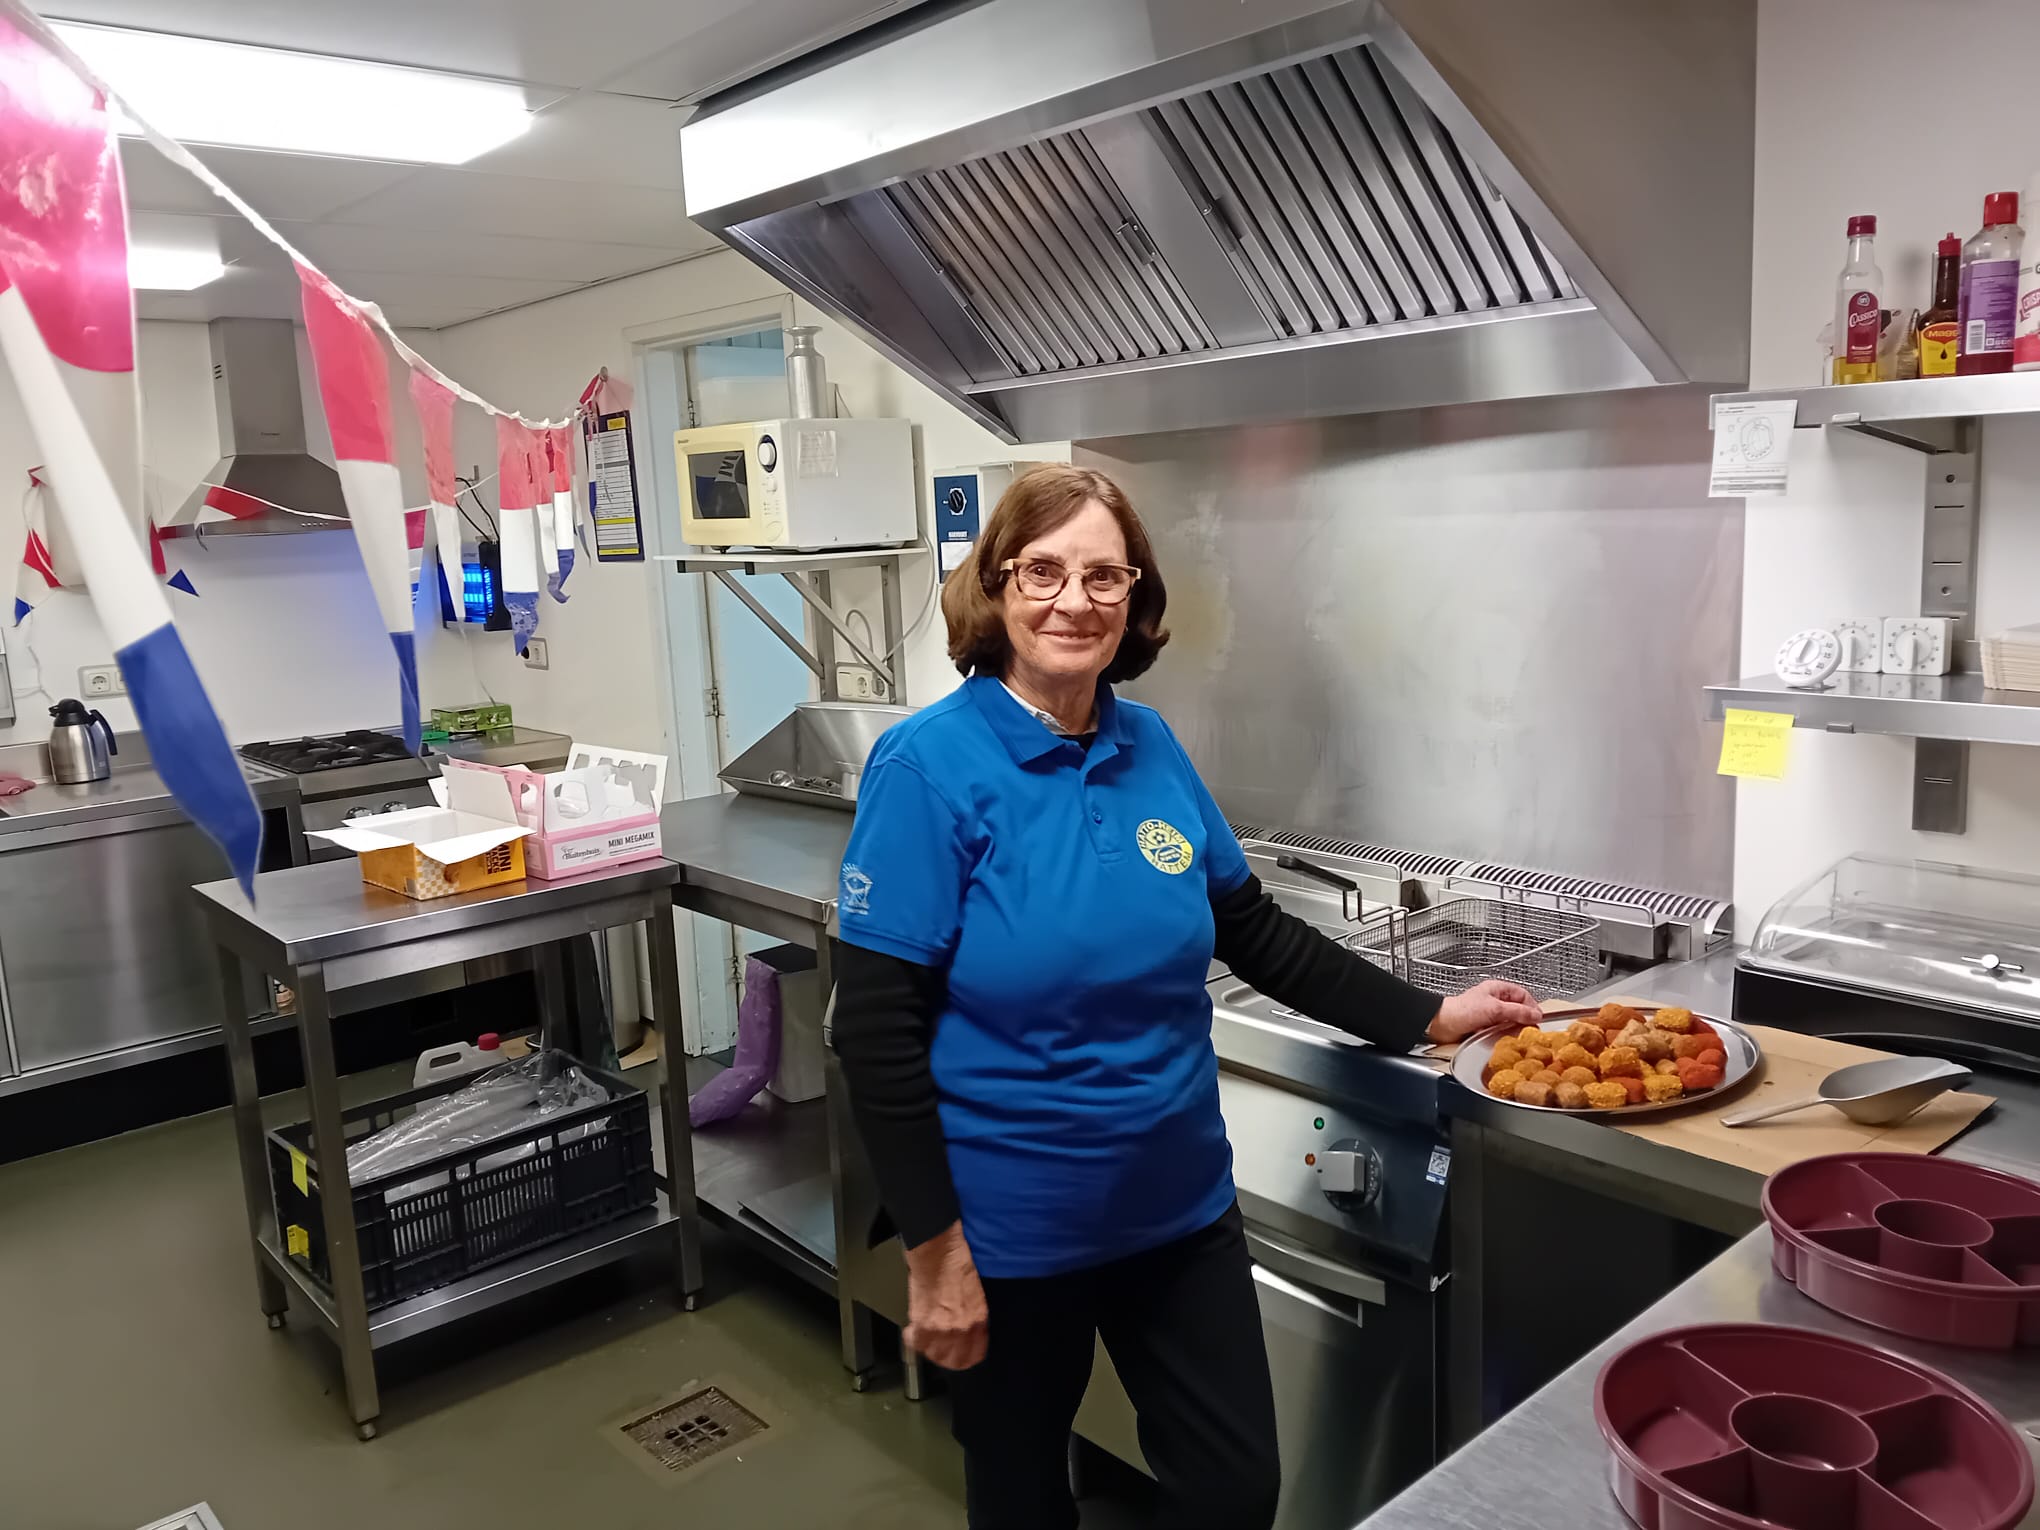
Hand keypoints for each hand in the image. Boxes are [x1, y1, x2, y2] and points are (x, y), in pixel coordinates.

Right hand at [903, 1221, 987, 1370]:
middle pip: (953, 1361)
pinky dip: (913, 1339)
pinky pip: (915, 1343)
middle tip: (943, 1349)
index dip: (967, 1357)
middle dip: (948, 1357)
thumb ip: (974, 1317)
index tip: (963, 1355)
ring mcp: (940, 1328)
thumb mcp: (977, 1293)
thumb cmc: (957, 1263)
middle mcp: (961, 1329)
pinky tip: (914, 1331)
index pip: (975, 1355)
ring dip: (930, 1349)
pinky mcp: (921, 1323)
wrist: (937, 1251)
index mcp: (978, 1320)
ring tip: (928, 1338)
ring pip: (933, 1356)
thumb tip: (967, 1331)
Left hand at [1426, 979, 1544, 1044]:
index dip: (1532, 1006)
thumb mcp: (1494, 1009)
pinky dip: (1504, 1035)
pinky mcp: (1484, 1027)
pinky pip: (1500, 1031)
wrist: (1441, 1025)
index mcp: (1497, 989)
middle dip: (1524, 1019)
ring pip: (1509, 1021)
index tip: (1538, 1018)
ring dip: (1514, 1029)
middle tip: (1531, 1030)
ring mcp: (1489, 1014)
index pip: (1522, 995)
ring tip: (1519, 1036)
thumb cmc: (1461, 1011)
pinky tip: (1506, 1040)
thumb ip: (1517, 1011)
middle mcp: (1493, 1000)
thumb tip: (1535, 1015)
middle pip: (1517, 1009)